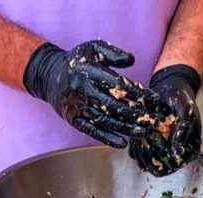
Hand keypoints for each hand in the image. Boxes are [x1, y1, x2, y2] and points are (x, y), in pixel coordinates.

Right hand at [23, 40, 159, 147]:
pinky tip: (123, 143)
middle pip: (112, 104)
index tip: (154, 99)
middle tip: (152, 118)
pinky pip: (92, 130)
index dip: (137, 92)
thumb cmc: (78, 62)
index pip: (117, 84)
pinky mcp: (73, 119)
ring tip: (143, 131)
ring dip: (125, 127)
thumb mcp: (93, 48)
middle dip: (135, 113)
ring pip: (104, 120)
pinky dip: (108, 138)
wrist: (49, 76)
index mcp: (88, 70)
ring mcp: (76, 106)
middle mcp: (81, 89)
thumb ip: (113, 53)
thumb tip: (132, 60)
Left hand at [129, 65, 201, 175]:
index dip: (164, 159)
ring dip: (140, 153)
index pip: (175, 165)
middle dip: (149, 157)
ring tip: (140, 137)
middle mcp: (175, 155)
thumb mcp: (185, 113)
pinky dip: (134, 148)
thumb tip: (176, 154)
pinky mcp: (148, 146)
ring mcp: (161, 152)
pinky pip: (137, 155)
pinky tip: (136, 135)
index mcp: (190, 151)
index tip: (156, 144)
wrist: (170, 90)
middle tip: (144, 141)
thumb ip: (181, 133)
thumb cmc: (181, 100)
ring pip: (146, 165)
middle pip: (159, 169)